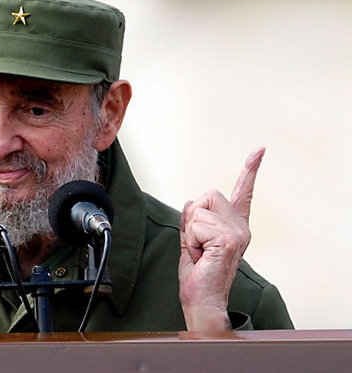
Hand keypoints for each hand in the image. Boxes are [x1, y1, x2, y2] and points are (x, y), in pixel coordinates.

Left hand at [178, 147, 265, 330]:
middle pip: (207, 196)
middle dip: (192, 218)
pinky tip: (202, 256)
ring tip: (200, 253)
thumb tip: (191, 202)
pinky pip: (196, 225)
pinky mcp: (229, 240)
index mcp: (234, 226)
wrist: (202, 299)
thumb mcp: (190, 242)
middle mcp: (241, 227)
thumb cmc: (197, 276)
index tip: (259, 150)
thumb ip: (193, 222)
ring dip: (190, 232)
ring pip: (198, 210)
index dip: (249, 170)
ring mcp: (238, 233)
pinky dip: (191, 240)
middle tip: (198, 245)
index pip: (242, 193)